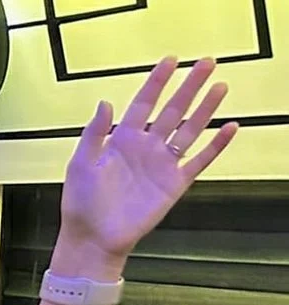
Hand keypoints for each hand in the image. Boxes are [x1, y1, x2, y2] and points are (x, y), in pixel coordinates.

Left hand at [55, 57, 235, 278]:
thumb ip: (94, 134)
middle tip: (207, 63)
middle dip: (189, 87)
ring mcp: (162, 165)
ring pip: (189, 130)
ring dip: (205, 109)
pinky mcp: (174, 185)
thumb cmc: (81, 203)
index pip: (143, 104)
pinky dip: (215, 146)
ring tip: (220, 86)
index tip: (171, 61)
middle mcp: (145, 148)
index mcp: (121, 140)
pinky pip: (199, 161)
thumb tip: (105, 101)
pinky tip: (230, 127)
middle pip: (172, 111)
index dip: (156, 82)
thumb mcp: (80, 164)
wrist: (93, 238)